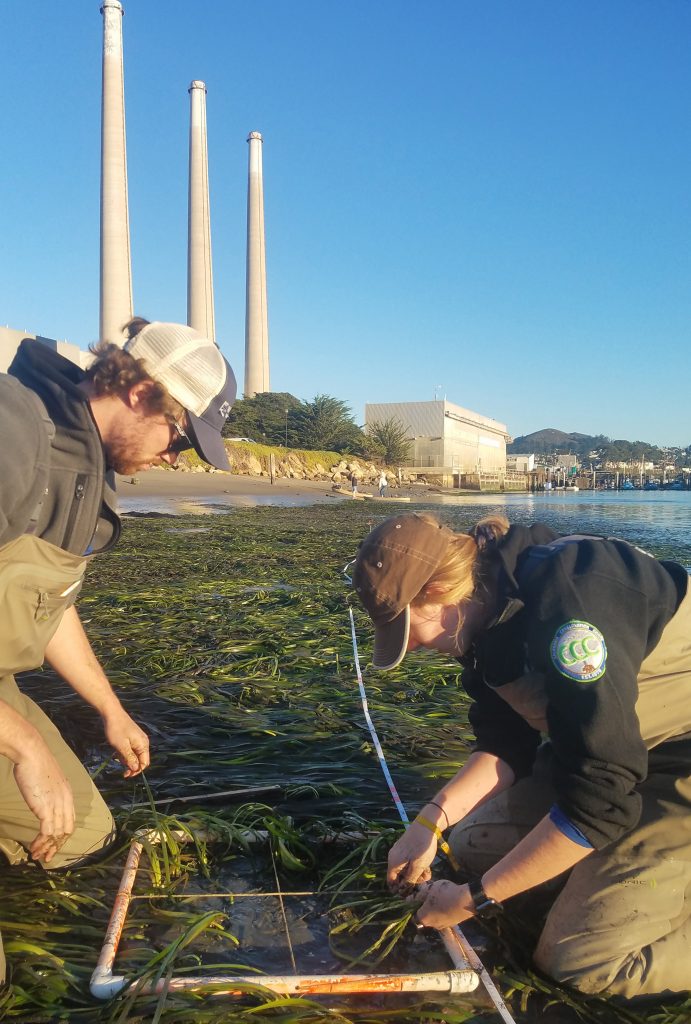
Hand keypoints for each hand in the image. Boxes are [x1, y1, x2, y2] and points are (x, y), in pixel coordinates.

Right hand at [13, 745, 74, 862]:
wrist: (32, 754)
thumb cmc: (36, 764)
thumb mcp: (47, 780)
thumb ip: (49, 792)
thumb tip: (42, 799)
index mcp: (68, 794)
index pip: (70, 821)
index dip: (62, 835)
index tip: (53, 844)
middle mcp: (66, 801)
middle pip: (66, 830)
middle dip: (57, 846)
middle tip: (47, 857)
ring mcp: (57, 805)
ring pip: (56, 834)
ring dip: (46, 848)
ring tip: (37, 856)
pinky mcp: (46, 808)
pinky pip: (47, 832)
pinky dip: (41, 843)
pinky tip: (33, 848)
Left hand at [103, 706, 149, 776]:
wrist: (112, 713)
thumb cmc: (116, 729)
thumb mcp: (121, 746)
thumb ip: (129, 758)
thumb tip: (136, 769)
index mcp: (143, 744)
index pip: (145, 763)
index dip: (136, 771)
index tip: (125, 774)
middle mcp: (143, 742)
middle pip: (140, 760)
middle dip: (131, 765)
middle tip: (119, 767)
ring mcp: (138, 739)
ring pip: (135, 755)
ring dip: (126, 759)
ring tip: (116, 755)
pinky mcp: (133, 737)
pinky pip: (131, 749)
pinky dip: (125, 752)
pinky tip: (117, 750)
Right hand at [387, 821, 436, 891]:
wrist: (427, 824)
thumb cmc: (422, 846)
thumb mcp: (418, 866)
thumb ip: (410, 880)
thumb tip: (403, 890)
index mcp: (393, 863)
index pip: (391, 882)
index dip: (400, 889)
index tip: (412, 892)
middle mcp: (393, 857)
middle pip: (400, 876)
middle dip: (412, 880)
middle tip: (424, 878)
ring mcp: (399, 852)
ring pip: (406, 869)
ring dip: (417, 873)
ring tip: (428, 870)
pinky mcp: (406, 848)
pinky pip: (409, 861)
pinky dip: (417, 865)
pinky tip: (427, 864)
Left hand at [413, 879, 474, 928]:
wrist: (466, 901)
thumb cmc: (444, 894)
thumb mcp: (429, 889)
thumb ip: (418, 895)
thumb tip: (410, 899)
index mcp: (423, 918)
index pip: (412, 914)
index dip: (413, 905)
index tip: (416, 896)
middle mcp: (431, 925)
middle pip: (424, 916)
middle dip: (424, 907)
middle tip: (428, 895)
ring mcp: (443, 926)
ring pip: (434, 917)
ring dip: (434, 910)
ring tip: (438, 898)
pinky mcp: (452, 924)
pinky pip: (443, 917)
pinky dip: (442, 911)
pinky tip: (446, 902)